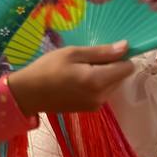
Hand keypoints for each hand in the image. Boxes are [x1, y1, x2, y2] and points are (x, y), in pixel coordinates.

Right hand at [7, 42, 134, 115]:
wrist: (28, 94)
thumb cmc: (47, 68)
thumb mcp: (73, 53)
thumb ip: (102, 51)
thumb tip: (126, 47)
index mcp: (98, 80)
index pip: (128, 68)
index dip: (121, 57)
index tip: (105, 51)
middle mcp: (101, 96)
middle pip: (121, 76)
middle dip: (111, 66)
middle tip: (86, 60)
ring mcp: (96, 105)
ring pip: (113, 84)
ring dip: (104, 75)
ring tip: (80, 70)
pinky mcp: (90, 109)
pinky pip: (103, 92)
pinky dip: (97, 84)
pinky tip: (78, 80)